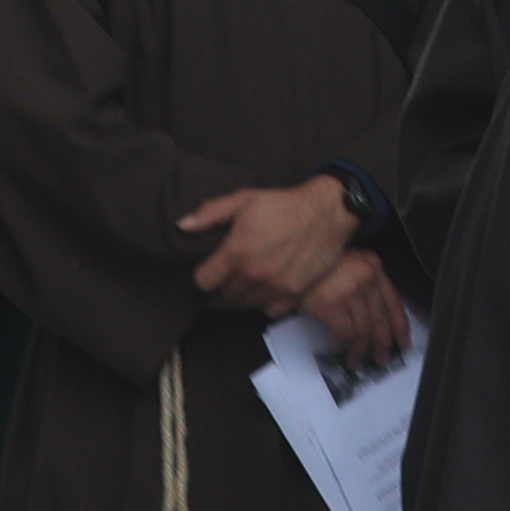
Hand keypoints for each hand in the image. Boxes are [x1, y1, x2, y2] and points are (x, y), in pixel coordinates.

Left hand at [184, 175, 356, 312]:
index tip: (212, 268)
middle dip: (226, 283)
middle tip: (235, 270)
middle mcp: (253, 274)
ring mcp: (275, 287)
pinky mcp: (294, 293)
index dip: (205, 274)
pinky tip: (270, 287)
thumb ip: (210, 214)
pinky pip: (270, 310)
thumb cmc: (285, 205)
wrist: (327, 212)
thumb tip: (183, 225)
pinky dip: (267, 302)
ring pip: (246, 303)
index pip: (204, 282)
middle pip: (225, 294)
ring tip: (252, 277)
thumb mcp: (244, 200)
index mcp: (236, 252)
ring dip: (245, 293)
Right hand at [296, 247, 408, 372]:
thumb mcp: (344, 262)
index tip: (402, 342)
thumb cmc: (313, 262)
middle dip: (382, 344)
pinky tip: (336, 349)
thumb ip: (359, 283)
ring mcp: (350, 289)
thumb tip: (369, 316)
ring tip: (355, 361)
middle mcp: (367, 277)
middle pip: (381, 320)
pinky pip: (344, 333)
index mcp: (373, 266)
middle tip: (381, 359)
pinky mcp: (331, 303)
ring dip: (360, 351)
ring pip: (364, 331)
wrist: (286, 253)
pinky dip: (341, 345)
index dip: (399, 326)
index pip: (394, 301)